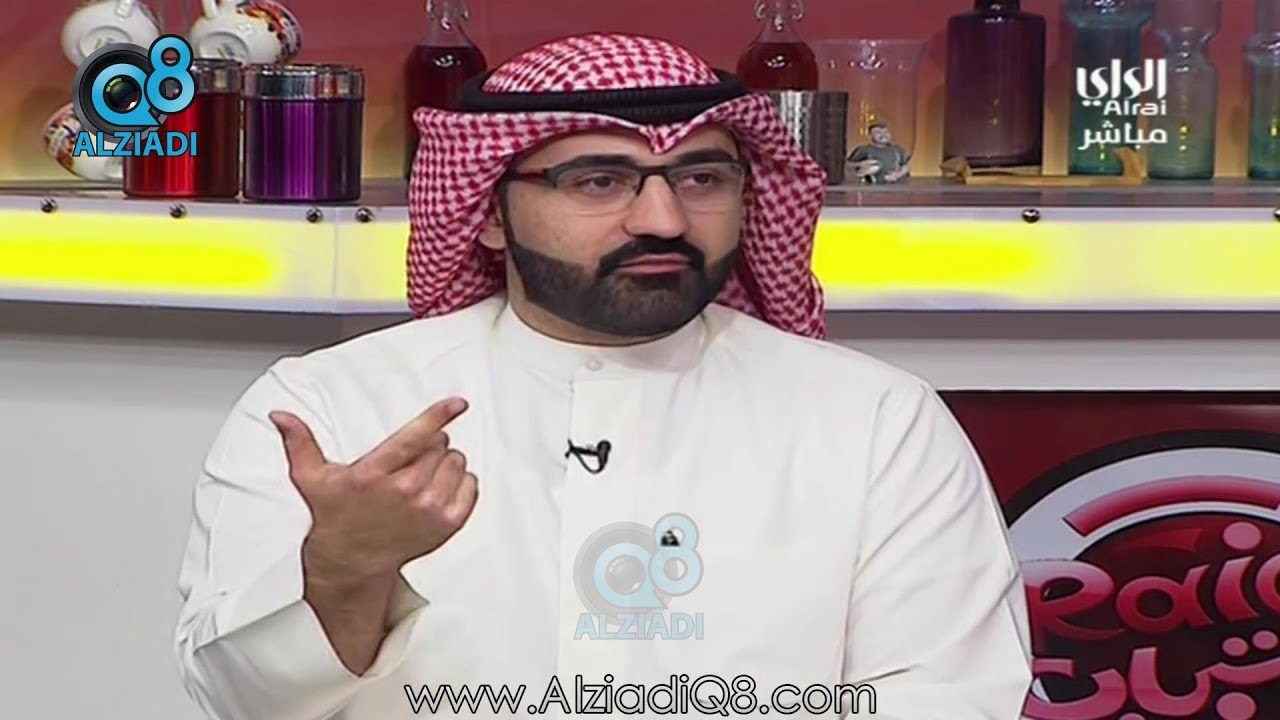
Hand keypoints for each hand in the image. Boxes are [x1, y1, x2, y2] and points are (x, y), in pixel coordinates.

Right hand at [269, 397, 477, 583]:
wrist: (353, 561)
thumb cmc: (335, 515)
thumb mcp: (312, 478)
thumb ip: (299, 443)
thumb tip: (280, 415)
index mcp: (375, 475)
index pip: (414, 438)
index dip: (438, 416)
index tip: (457, 403)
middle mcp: (406, 492)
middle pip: (439, 445)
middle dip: (429, 444)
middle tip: (408, 461)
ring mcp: (430, 510)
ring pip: (456, 462)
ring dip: (445, 462)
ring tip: (421, 475)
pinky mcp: (447, 524)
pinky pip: (470, 485)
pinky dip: (460, 482)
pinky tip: (438, 489)